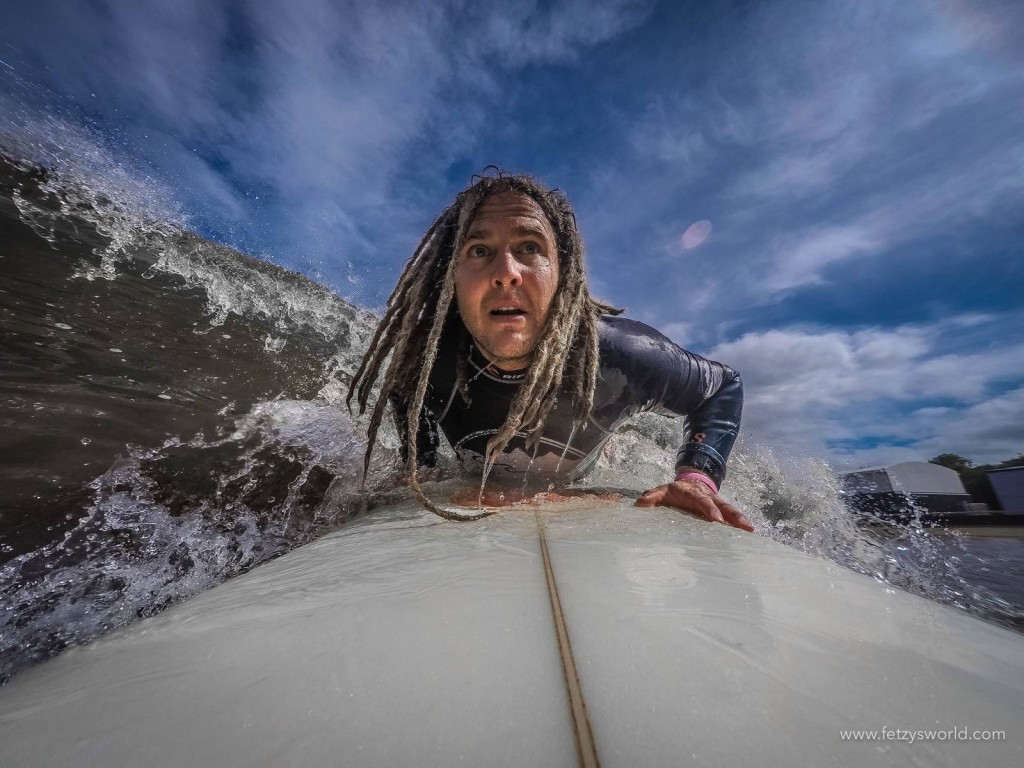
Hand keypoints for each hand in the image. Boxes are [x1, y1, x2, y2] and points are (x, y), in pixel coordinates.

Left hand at [636, 479, 753, 531]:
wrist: (690, 481)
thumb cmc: (674, 491)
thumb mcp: (661, 491)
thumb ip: (652, 496)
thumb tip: (640, 503)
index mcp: (693, 493)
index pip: (701, 501)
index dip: (709, 509)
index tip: (716, 521)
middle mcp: (709, 497)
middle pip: (723, 505)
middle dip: (732, 516)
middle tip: (743, 527)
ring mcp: (718, 503)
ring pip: (731, 510)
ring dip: (741, 519)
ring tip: (751, 530)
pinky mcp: (723, 510)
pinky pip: (733, 517)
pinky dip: (741, 524)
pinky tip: (750, 536)